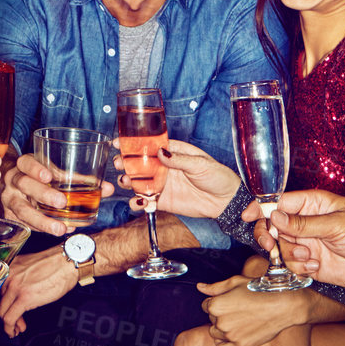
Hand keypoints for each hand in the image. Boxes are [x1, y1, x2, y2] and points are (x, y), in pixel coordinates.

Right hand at [0, 152, 113, 236]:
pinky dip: (43, 229)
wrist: (13, 185)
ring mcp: (10, 199)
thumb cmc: (39, 176)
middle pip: (25, 185)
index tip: (49, 176)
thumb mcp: (53, 171)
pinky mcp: (11, 216)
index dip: (36, 169)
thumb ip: (79, 179)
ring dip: (43, 220)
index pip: (26, 163)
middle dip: (44, 194)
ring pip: (22, 210)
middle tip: (62, 202)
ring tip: (61, 228)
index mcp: (24, 164)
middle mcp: (14, 181)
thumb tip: (108, 189)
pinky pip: (25, 224)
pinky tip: (59, 230)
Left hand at [0, 245, 78, 336]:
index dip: (6, 303)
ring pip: (3, 312)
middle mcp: (9, 276)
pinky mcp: (24, 298)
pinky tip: (14, 331)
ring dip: (9, 324)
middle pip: (1, 302)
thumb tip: (19, 292)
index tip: (11, 309)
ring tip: (17, 329)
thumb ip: (21, 278)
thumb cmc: (55, 263)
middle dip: (7, 315)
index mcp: (10, 268)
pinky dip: (9, 328)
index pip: (1, 291)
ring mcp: (15, 287)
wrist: (67, 262)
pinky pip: (10, 318)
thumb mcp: (30, 267)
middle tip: (16, 322)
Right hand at [120, 139, 238, 219]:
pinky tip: (138, 201)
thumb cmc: (217, 176)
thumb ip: (179, 159)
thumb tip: (161, 152)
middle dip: (126, 162)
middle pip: (139, 163)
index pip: (150, 145)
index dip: (133, 144)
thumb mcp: (200, 163)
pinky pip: (145, 201)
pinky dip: (137, 202)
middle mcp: (164, 167)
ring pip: (138, 182)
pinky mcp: (163, 201)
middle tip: (119, 164)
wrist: (225, 201)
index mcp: (173, 153)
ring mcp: (162, 184)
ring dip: (128, 181)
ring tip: (126, 181)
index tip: (119, 143)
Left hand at [199, 271, 313, 345]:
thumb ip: (215, 287)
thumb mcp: (236, 282)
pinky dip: (224, 343)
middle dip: (220, 314)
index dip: (217, 301)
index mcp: (216, 305)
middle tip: (237, 309)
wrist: (283, 305)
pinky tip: (233, 335)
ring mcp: (230, 335)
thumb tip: (200, 287)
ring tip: (238, 320)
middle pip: (211, 319)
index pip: (206, 305)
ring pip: (215, 334)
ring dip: (222, 328)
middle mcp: (221, 322)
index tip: (229, 301)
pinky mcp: (240, 345)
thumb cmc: (261, 291)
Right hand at [262, 190, 344, 307]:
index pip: (280, 202)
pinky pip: (292, 265)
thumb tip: (275, 217)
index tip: (248, 216)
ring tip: (310, 257)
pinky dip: (299, 267)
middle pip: (273, 226)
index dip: (262, 208)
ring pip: (281, 248)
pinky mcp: (311, 262)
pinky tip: (317, 266)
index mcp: (314, 204)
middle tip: (271, 244)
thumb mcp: (337, 225)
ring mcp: (308, 243)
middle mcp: (307, 223)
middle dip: (269, 235)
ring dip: (290, 255)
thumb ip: (304, 224)